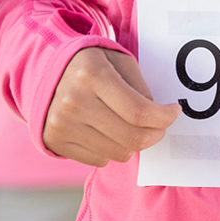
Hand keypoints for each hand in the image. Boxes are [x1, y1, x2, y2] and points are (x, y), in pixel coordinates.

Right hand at [42, 46, 179, 165]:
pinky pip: (99, 160)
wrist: (46, 70)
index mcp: (92, 74)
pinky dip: (111, 149)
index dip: (164, 117)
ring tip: (131, 126)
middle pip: (131, 137)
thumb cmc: (91, 63)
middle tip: (160, 126)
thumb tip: (158, 118)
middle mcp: (73, 101)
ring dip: (133, 143)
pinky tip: (107, 131)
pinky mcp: (55, 141)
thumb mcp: (118, 60)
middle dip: (156, 134)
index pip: (139, 111)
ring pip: (118, 153)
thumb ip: (140, 88)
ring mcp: (62, 124)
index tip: (173, 112)